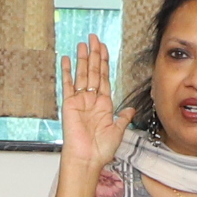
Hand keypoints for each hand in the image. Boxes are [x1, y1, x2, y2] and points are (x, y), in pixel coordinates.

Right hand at [57, 34, 124, 174]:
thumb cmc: (100, 150)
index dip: (104, 62)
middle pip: (93, 71)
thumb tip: (130, 109)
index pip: (104, 77)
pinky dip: (67, 71)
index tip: (104, 48)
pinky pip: (67, 84)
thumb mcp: (118, 131)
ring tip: (83, 43)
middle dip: (94, 54)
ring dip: (83, 58)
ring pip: (82, 74)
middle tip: (94, 37)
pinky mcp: (69, 104)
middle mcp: (91, 100)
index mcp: (104, 104)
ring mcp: (79, 101)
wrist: (87, 159)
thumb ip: (123, 118)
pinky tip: (67, 59)